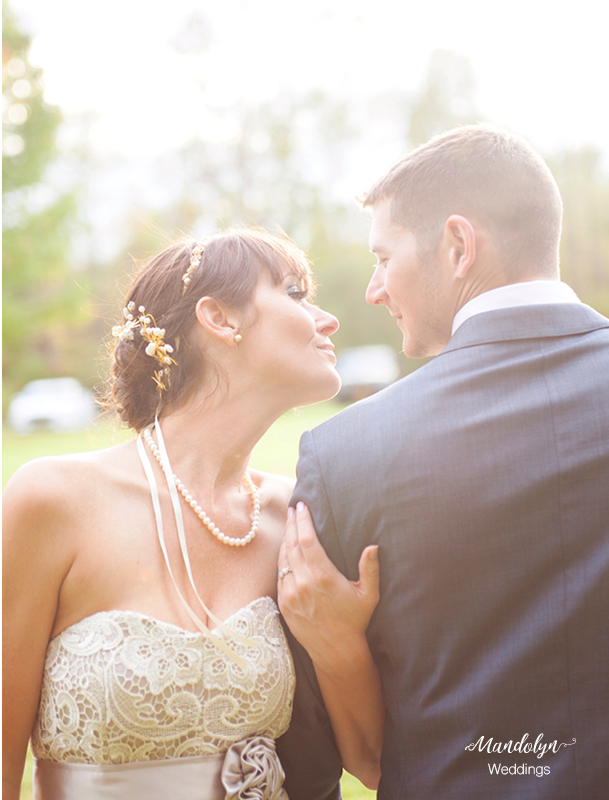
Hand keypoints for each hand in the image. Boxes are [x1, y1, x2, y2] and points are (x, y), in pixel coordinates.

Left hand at [277, 502, 379, 670]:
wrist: (336, 651)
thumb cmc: (355, 620)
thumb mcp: (368, 595)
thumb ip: (370, 569)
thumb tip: (373, 546)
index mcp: (323, 576)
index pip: (307, 540)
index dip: (303, 521)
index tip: (302, 506)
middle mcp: (304, 583)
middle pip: (292, 544)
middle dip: (292, 524)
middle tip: (293, 509)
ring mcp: (291, 593)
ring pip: (283, 558)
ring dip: (286, 539)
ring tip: (289, 525)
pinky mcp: (284, 603)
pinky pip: (279, 574)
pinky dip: (282, 559)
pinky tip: (286, 550)